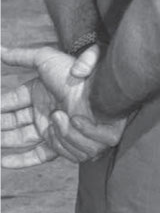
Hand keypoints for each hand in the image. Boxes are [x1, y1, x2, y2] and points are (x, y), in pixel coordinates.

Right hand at [1, 44, 124, 165]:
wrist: (96, 96)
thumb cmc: (72, 76)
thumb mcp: (45, 59)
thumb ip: (22, 56)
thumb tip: (0, 51)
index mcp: (40, 91)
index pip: (13, 100)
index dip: (0, 105)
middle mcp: (44, 110)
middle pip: (14, 121)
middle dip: (0, 125)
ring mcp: (51, 127)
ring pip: (22, 137)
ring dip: (6, 139)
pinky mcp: (59, 142)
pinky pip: (38, 155)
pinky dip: (21, 160)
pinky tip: (5, 161)